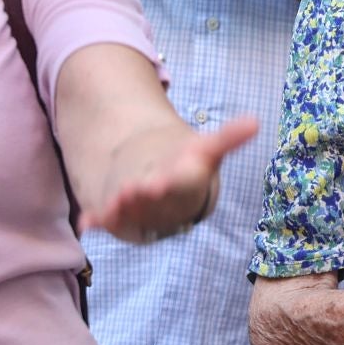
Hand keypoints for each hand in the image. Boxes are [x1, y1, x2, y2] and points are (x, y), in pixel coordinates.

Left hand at [80, 116, 258, 241]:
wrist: (166, 196)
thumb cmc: (186, 166)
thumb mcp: (206, 150)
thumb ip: (229, 139)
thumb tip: (257, 122)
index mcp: (188, 185)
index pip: (185, 184)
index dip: (173, 183)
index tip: (161, 181)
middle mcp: (164, 204)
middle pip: (157, 201)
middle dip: (145, 196)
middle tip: (135, 189)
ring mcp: (141, 213)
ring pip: (132, 214)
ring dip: (122, 210)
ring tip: (112, 203)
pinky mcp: (119, 219)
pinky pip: (107, 222)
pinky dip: (96, 222)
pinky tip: (86, 222)